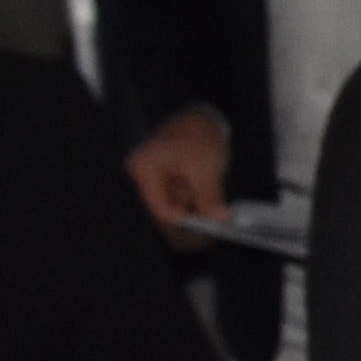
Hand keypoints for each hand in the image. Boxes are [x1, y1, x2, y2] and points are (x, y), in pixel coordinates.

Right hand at [129, 107, 229, 247]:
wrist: (201, 119)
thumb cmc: (199, 137)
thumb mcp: (206, 167)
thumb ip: (209, 196)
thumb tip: (218, 219)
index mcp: (144, 170)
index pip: (160, 208)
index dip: (183, 223)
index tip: (204, 233)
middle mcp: (142, 178)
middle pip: (162, 212)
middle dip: (186, 226)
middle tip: (206, 241)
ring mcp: (152, 182)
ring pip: (171, 210)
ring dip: (190, 218)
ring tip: (210, 230)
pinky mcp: (163, 184)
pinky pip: (176, 203)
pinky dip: (192, 209)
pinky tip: (206, 217)